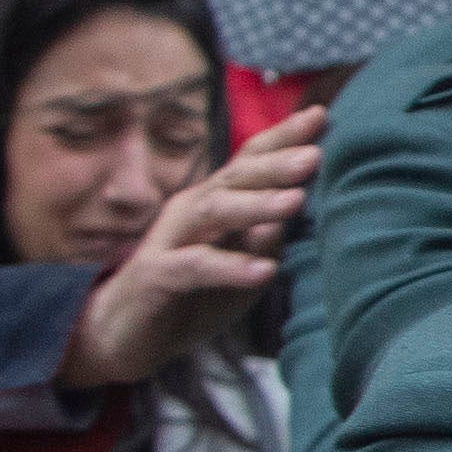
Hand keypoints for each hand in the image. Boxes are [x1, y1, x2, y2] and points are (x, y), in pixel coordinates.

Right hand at [61, 109, 322, 387]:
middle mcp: (192, 211)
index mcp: (216, 202)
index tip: (323, 114)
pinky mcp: (155, 276)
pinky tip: (265, 270)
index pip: (250, 162)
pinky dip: (231, 267)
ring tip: (295, 201)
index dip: (282, 137)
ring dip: (255, 206)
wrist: (128, 336)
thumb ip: (269, 234)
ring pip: (213, 212)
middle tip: (315, 155)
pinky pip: (195, 266)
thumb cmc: (194, 295)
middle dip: (275, 164)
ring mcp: (171, 240)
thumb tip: (302, 199)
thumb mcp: (243, 263)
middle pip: (235, 178)